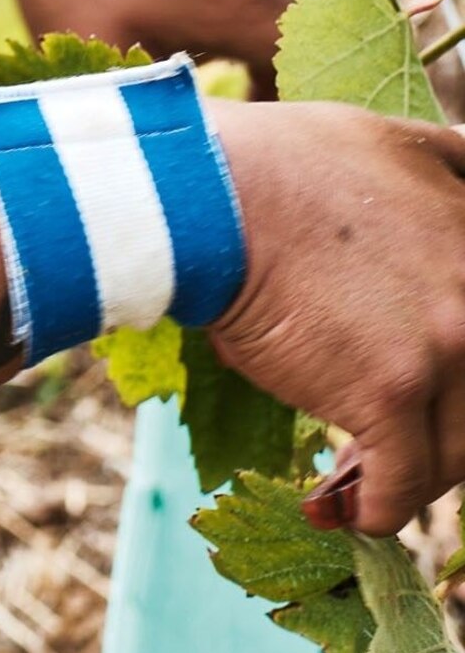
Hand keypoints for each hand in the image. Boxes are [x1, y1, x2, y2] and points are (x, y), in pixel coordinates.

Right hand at [208, 98, 464, 533]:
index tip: (422, 386)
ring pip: (454, 450)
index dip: (450, 371)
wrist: (212, 194)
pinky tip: (345, 512)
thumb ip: (446, 165)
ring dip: (409, 470)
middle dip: (438, 426)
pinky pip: (403, 486)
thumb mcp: (390, 140)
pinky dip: (376, 510)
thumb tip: (463, 157)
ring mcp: (444, 347)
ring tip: (357, 474)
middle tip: (394, 435)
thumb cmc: (278, 162)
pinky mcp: (392, 394)